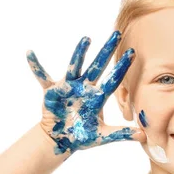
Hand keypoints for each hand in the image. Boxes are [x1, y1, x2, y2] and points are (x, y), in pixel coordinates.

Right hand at [26, 31, 144, 154]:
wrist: (61, 139)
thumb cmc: (83, 136)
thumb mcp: (104, 135)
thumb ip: (122, 134)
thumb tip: (144, 135)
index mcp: (98, 96)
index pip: (113, 79)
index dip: (122, 67)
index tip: (133, 52)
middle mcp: (85, 87)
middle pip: (98, 66)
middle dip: (107, 51)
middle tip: (117, 34)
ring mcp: (68, 87)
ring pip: (75, 66)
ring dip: (80, 53)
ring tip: (87, 39)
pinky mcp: (52, 91)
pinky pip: (42, 77)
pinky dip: (36, 66)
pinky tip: (30, 53)